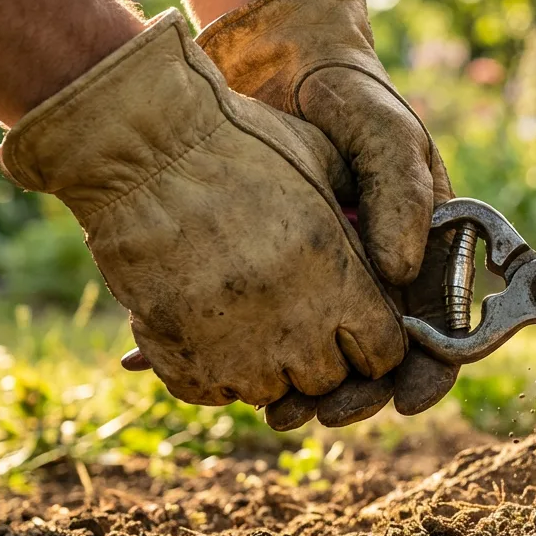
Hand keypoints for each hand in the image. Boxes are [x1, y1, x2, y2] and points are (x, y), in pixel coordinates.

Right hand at [0, 10, 404, 405]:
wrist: (142, 148)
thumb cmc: (240, 142)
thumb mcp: (325, 163)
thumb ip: (365, 213)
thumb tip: (393, 250)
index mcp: (340, 281)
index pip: (386, 353)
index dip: (373, 340)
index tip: (354, 322)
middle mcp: (297, 326)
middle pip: (330, 379)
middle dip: (322, 355)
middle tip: (296, 315)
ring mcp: (238, 350)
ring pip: (271, 392)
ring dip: (265, 364)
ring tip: (248, 317)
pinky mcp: (183, 361)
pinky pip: (213, 392)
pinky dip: (213, 370)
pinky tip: (206, 327)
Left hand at [197, 0, 458, 426]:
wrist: (274, 67)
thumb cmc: (351, 99)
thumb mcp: (388, 136)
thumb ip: (403, 197)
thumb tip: (402, 273)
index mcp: (423, 252)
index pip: (441, 330)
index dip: (430, 373)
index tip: (405, 399)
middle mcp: (378, 277)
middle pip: (379, 361)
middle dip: (358, 395)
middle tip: (325, 410)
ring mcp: (325, 279)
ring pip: (322, 357)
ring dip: (305, 392)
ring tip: (276, 407)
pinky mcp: (275, 275)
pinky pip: (270, 328)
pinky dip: (253, 356)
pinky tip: (236, 377)